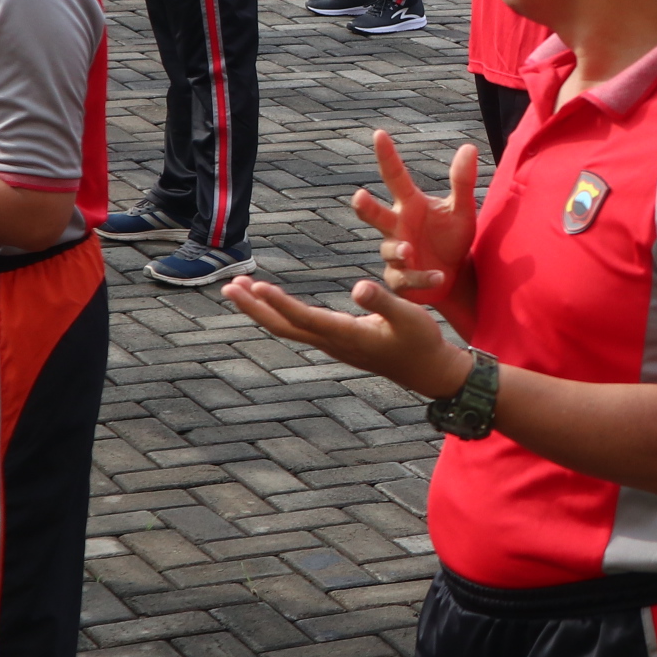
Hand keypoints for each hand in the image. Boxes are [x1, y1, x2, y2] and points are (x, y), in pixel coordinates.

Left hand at [218, 273, 472, 399]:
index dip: (280, 304)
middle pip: (284, 327)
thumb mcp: (410, 317)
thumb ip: (384, 302)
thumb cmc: (422, 342)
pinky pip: (298, 327)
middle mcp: (333, 342)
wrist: (428, 371)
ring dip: (262, 309)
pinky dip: (279, 312)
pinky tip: (272, 301)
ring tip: (241, 287)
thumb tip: (358, 287)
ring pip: (288, 328)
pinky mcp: (336, 341)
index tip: (257, 286)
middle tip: (229, 286)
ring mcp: (332, 344)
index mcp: (348, 335)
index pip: (305, 319)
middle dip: (254, 307)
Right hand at [345, 129, 480, 301]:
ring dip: (399, 250)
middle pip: (375, 214)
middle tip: (359, 196)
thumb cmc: (453, 238)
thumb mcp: (462, 210)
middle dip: (365, 207)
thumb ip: (462, 181)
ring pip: (390, 249)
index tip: (379, 133)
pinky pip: (407, 278)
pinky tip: (439, 276)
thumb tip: (468, 147)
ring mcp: (396, 254)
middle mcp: (397, 226)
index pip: (395, 176)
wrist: (456, 277)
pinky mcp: (401, 280)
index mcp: (410, 204)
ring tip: (408, 250)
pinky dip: (423, 278)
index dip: (386, 156)